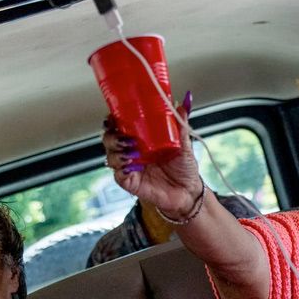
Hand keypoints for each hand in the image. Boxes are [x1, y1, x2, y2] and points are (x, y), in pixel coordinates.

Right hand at [104, 91, 202, 216]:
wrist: (188, 192)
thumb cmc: (184, 168)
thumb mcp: (184, 144)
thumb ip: (180, 127)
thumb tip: (182, 106)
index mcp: (141, 140)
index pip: (120, 126)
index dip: (113, 120)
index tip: (114, 115)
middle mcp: (132, 152)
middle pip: (109, 139)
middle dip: (111, 135)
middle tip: (123, 135)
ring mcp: (130, 167)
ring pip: (111, 156)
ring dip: (116, 151)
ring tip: (131, 150)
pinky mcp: (131, 182)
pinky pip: (118, 175)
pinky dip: (121, 168)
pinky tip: (130, 164)